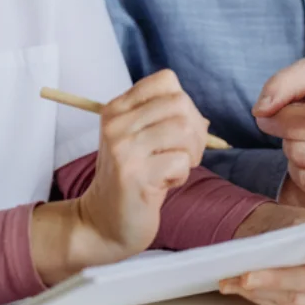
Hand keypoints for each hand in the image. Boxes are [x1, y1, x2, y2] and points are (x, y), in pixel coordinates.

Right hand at [77, 69, 208, 259]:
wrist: (103, 223)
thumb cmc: (131, 179)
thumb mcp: (137, 140)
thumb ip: (161, 120)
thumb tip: (201, 119)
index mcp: (117, 108)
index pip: (166, 80)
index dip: (184, 104)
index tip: (180, 129)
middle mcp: (116, 123)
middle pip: (180, 103)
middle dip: (195, 130)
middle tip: (185, 154)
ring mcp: (123, 148)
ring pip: (184, 129)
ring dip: (191, 153)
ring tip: (175, 169)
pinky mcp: (134, 175)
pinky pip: (180, 161)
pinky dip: (181, 174)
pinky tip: (165, 184)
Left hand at [220, 204, 304, 304]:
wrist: (291, 241)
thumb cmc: (298, 227)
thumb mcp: (302, 218)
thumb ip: (301, 229)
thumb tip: (289, 237)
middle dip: (275, 278)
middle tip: (247, 274)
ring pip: (293, 299)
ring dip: (260, 290)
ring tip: (235, 278)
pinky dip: (260, 298)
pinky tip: (242, 288)